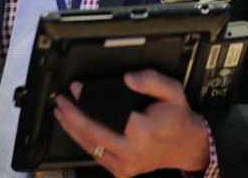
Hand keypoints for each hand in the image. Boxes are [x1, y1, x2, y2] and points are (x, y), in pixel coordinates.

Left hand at [52, 70, 209, 176]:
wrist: (186, 146)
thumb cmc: (177, 118)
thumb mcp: (173, 91)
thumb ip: (151, 80)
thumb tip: (128, 78)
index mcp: (144, 132)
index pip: (108, 114)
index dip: (87, 101)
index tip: (76, 89)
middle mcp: (132, 152)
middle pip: (92, 133)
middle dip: (72, 116)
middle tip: (61, 101)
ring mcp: (125, 165)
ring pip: (90, 146)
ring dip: (72, 128)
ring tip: (61, 112)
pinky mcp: (121, 171)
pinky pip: (96, 155)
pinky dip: (83, 140)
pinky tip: (74, 128)